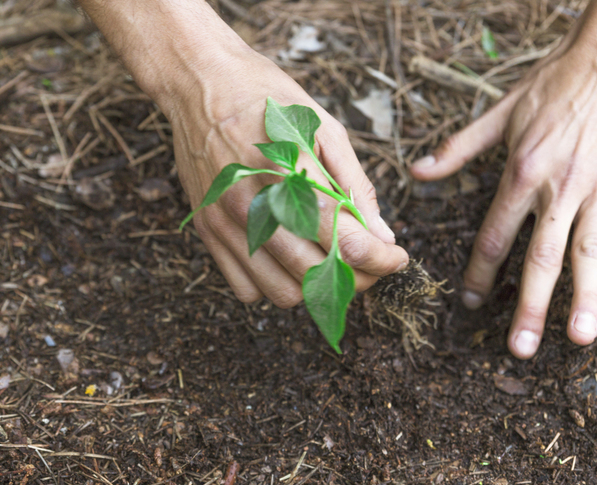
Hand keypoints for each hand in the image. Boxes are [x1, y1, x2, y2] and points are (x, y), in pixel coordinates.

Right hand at [77, 0, 407, 307]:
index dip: (380, 260)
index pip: (343, 240)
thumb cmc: (267, 97)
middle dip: (357, 277)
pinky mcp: (207, 231)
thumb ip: (354, 184)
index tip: (396, 258)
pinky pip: (247, 289)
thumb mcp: (323, 126)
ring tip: (330, 261)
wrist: (199, 80)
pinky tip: (289, 258)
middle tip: (369, 262)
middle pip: (315, 274)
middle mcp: (252, 203)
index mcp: (288, 172)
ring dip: (315, 287)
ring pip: (282, 293)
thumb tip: (382, 234)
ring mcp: (225, 222)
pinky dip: (274, 284)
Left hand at [410, 8, 596, 357]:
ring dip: (586, 297)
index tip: (471, 302)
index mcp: (521, 173)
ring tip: (579, 338)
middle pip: (542, 257)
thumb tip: (416, 172)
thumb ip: (458, 148)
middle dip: (530, 306)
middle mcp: (559, 187)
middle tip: (520, 349)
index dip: (480, 272)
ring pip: (591, 252)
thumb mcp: (500, 112)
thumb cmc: (555, 81)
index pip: (495, 235)